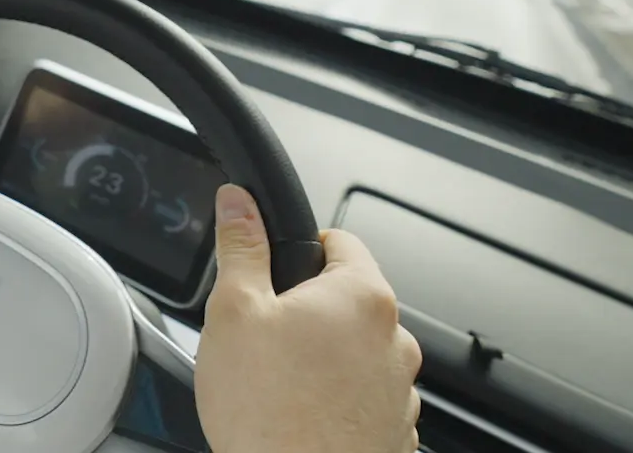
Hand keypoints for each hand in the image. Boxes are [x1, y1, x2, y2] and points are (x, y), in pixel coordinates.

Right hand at [194, 185, 421, 452]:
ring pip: (354, 353)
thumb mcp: (234, 312)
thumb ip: (240, 247)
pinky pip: (362, 398)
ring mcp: (399, 390)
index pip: (340, 239)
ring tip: (278, 386)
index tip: (273, 269)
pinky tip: (298, 415)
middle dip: (306, 312)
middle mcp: (394, 339)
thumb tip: (238, 203)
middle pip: (346, 300)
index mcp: (362, 296)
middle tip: (262, 338)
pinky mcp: (393, 430)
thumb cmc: (271, 414)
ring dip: (323, 360)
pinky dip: (335, 401)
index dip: (298, 249)